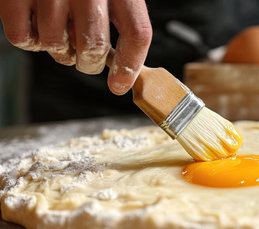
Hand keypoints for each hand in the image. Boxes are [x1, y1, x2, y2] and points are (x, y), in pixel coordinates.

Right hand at [0, 0, 151, 94]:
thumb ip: (120, 14)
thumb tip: (123, 61)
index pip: (136, 32)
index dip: (130, 65)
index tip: (119, 85)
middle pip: (94, 48)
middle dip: (89, 64)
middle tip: (85, 58)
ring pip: (57, 47)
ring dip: (59, 51)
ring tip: (59, 33)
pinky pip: (22, 38)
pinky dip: (29, 41)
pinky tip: (34, 25)